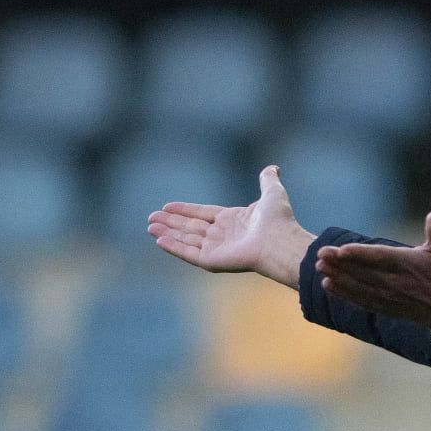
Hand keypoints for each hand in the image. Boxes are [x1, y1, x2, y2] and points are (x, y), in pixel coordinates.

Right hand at [147, 165, 314, 287]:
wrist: (280, 241)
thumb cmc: (278, 220)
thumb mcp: (272, 192)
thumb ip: (267, 180)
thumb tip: (273, 168)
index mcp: (233, 221)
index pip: (203, 214)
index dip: (185, 210)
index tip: (167, 206)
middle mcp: (223, 236)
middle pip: (191, 228)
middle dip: (170, 223)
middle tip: (151, 219)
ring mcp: (217, 249)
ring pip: (186, 240)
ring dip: (167, 233)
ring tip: (150, 227)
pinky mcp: (212, 261)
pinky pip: (189, 253)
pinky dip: (174, 247)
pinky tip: (159, 240)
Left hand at [314, 209, 430, 336]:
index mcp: (407, 264)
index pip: (381, 258)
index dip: (361, 254)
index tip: (342, 249)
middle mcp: (394, 282)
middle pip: (363, 272)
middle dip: (340, 263)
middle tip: (320, 252)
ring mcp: (385, 296)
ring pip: (357, 286)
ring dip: (337, 276)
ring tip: (319, 266)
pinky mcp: (381, 306)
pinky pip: (358, 299)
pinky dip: (342, 293)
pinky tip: (327, 285)